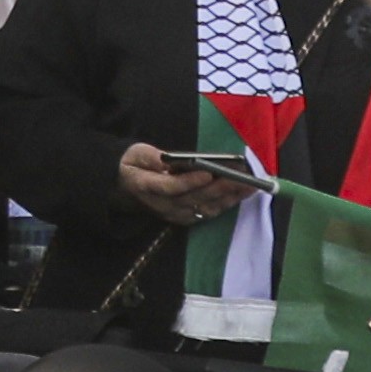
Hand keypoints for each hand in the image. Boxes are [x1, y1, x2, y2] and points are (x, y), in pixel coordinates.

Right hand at [118, 140, 257, 225]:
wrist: (121, 185)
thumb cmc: (131, 164)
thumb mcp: (135, 153)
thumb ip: (152, 157)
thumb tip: (170, 159)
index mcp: (145, 186)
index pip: (170, 187)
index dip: (190, 182)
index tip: (208, 172)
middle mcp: (161, 205)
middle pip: (195, 198)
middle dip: (221, 188)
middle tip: (242, 177)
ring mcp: (172, 214)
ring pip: (204, 208)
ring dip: (229, 198)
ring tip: (249, 187)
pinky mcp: (182, 217)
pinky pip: (206, 213)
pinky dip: (224, 205)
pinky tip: (238, 196)